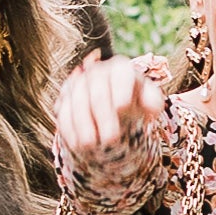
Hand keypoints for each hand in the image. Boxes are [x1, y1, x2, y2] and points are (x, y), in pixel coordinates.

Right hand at [50, 53, 170, 166]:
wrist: (112, 104)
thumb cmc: (135, 101)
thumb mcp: (149, 100)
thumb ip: (152, 101)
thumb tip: (153, 107)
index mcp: (121, 68)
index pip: (120, 75)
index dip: (120, 91)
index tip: (123, 109)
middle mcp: (97, 71)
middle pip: (98, 92)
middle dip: (104, 117)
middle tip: (111, 140)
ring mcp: (77, 83)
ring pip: (77, 101)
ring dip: (83, 125)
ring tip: (91, 146)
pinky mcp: (64, 98)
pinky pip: (63, 112)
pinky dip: (69, 129)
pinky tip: (77, 144)